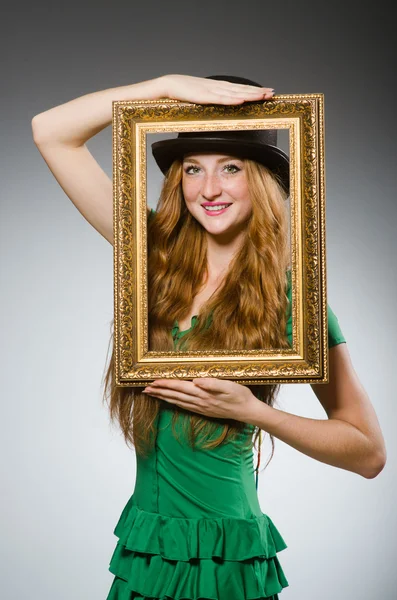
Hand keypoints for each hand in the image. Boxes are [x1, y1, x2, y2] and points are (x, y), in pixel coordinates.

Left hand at [143, 377, 261, 422]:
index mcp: (203, 394)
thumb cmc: (240, 395)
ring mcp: (201, 408)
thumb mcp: (230, 386)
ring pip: (177, 402)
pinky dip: (173, 403)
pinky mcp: (203, 410)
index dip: (166, 384)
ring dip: (163, 397)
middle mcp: (199, 402)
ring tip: (152, 394)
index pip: (180, 387)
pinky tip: (169, 401)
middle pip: (175, 395)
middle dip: (159, 392)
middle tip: (145, 389)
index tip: (153, 381)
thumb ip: (212, 383)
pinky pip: (184, 406)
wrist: (248, 411)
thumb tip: (196, 381)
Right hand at [162, 74, 274, 104]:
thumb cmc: (183, 93)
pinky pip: (220, 99)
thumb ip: (211, 100)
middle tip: (272, 93)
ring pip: (235, 93)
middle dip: (257, 91)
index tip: (267, 92)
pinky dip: (232, 99)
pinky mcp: (203, 96)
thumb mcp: (201, 97)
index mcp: (217, 88)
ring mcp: (211, 91)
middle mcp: (217, 87)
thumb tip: (221, 107)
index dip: (254, 90)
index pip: (240, 89)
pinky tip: (242, 100)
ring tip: (264, 95)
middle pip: (241, 89)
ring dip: (250, 94)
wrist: (167, 85)